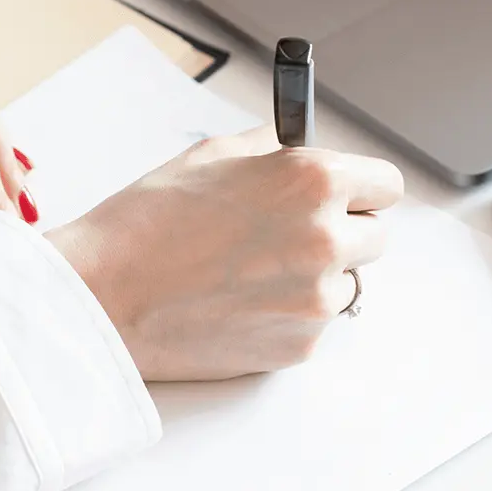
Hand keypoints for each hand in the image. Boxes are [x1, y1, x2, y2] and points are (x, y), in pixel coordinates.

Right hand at [46, 127, 403, 380]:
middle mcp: (327, 239)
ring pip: (347, 282)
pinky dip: (289, 313)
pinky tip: (238, 300)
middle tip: (292, 232)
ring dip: (318, 275)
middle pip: (376, 236)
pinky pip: (314, 321)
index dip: (362, 187)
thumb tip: (297, 144)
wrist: (104, 297)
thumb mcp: (211, 157)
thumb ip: (271, 148)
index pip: (387, 184)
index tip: (348, 193)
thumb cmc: (146, 223)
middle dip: (344, 229)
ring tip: (253, 270)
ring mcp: (317, 299)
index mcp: (312, 181)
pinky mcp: (300, 345)